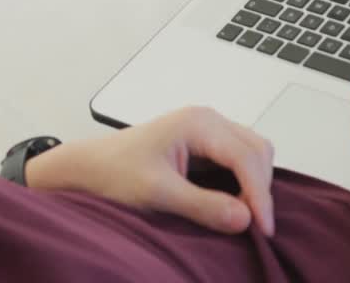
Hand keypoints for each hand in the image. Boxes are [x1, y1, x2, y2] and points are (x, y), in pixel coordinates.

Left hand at [25, 107, 274, 235]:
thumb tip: (245, 218)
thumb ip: (202, 205)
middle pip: (257, 151)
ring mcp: (207, 130)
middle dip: (260, 188)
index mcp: (198, 123)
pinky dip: (244, 182)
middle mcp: (208, 120)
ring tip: (243, 217)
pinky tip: (233, 204)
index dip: (259, 194)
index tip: (262, 229)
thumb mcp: (156, 193)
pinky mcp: (205, 144)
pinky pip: (239, 160)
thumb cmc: (113, 173)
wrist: (87, 168)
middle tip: (254, 227)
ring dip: (254, 184)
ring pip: (252, 154)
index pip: (246, 156)